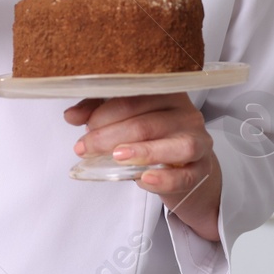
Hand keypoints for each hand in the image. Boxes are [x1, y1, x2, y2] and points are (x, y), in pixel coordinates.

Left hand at [64, 93, 222, 241]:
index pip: (135, 97)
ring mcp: (198, 142)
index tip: (84, 126)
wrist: (187, 168)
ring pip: (175, 145)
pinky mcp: (202, 170)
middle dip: (111, 135)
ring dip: (144, 151)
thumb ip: (99, 113)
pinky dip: (165, 179)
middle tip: (86, 147)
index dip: (105, 111)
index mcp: (167, 93)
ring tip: (117, 157)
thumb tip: (71, 115)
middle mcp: (186, 114)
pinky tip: (144, 180)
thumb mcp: (126, 122)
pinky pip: (185, 175)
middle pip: (148, 122)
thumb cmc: (155, 139)